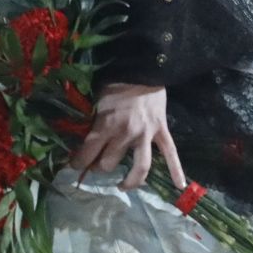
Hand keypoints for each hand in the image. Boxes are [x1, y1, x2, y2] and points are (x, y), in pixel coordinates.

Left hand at [67, 83, 183, 190]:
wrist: (142, 67)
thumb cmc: (116, 83)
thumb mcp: (97, 101)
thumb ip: (93, 121)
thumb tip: (83, 139)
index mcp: (106, 125)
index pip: (88, 152)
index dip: (78, 163)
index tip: (73, 166)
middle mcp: (126, 134)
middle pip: (109, 163)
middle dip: (99, 167)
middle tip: (96, 165)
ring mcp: (146, 134)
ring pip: (140, 166)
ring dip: (130, 180)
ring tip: (122, 185)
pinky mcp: (162, 131)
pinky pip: (171, 153)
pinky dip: (177, 169)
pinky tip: (179, 184)